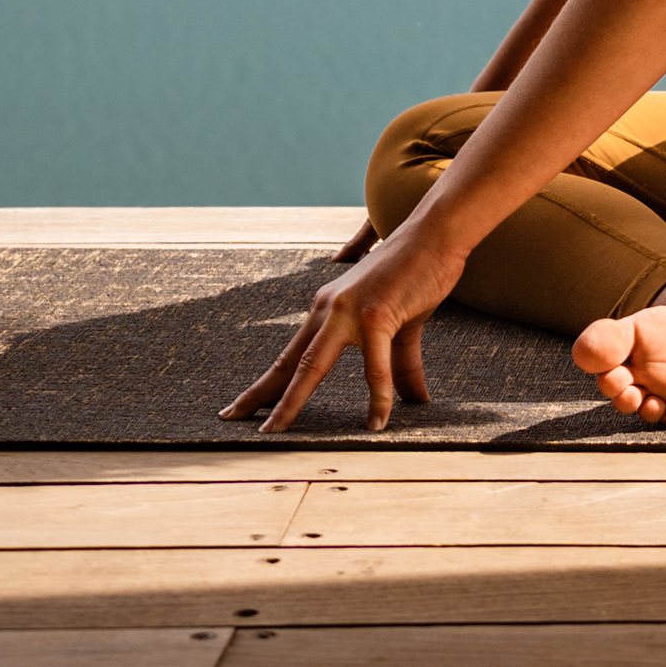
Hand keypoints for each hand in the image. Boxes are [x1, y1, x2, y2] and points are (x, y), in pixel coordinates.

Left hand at [224, 231, 458, 432]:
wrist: (436, 235)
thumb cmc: (417, 274)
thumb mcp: (401, 326)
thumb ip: (399, 365)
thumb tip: (414, 401)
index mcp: (328, 309)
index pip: (291, 354)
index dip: (268, 383)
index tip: (243, 405)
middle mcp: (329, 310)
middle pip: (288, 362)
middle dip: (259, 394)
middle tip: (229, 419)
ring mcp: (348, 312)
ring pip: (311, 366)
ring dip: (291, 402)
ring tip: (276, 431)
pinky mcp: (376, 315)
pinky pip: (374, 366)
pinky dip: (377, 397)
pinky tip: (377, 422)